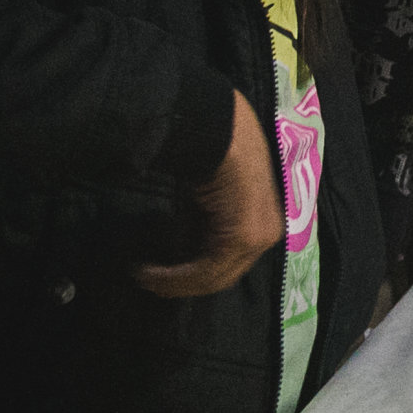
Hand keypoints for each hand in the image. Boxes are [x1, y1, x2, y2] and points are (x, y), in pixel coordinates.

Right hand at [137, 90, 282, 297]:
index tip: (161, 277)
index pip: (230, 264)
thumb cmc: (215, 153)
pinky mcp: (243, 235)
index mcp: (264, 222)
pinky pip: (206, 269)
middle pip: (222, 275)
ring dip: (174, 282)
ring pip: (213, 277)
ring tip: (145, 277)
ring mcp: (258, 235)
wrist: (218, 128)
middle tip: (150, 282)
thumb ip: (207, 224)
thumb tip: (184, 248)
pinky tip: (150, 271)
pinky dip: (175, 276)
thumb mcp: (213, 198)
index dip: (194, 277)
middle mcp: (268, 233)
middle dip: (183, 284)